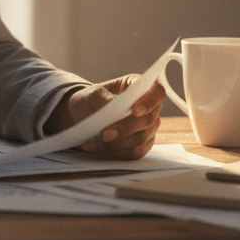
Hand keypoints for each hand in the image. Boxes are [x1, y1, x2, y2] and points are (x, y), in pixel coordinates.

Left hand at [50, 76, 164, 158]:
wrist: (82, 116)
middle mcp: (148, 108)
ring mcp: (147, 128)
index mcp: (139, 87)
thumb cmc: (90, 100)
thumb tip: (116, 108)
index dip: (149, 102)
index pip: (157, 92)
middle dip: (126, 128)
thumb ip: (104, 99)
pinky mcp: (141, 145)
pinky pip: (134, 152)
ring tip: (95, 140)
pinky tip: (94, 147)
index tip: (134, 111)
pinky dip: (113, 151)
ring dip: (118, 142)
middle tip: (104, 133)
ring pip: (142, 138)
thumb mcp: (91, 95)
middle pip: (150, 120)